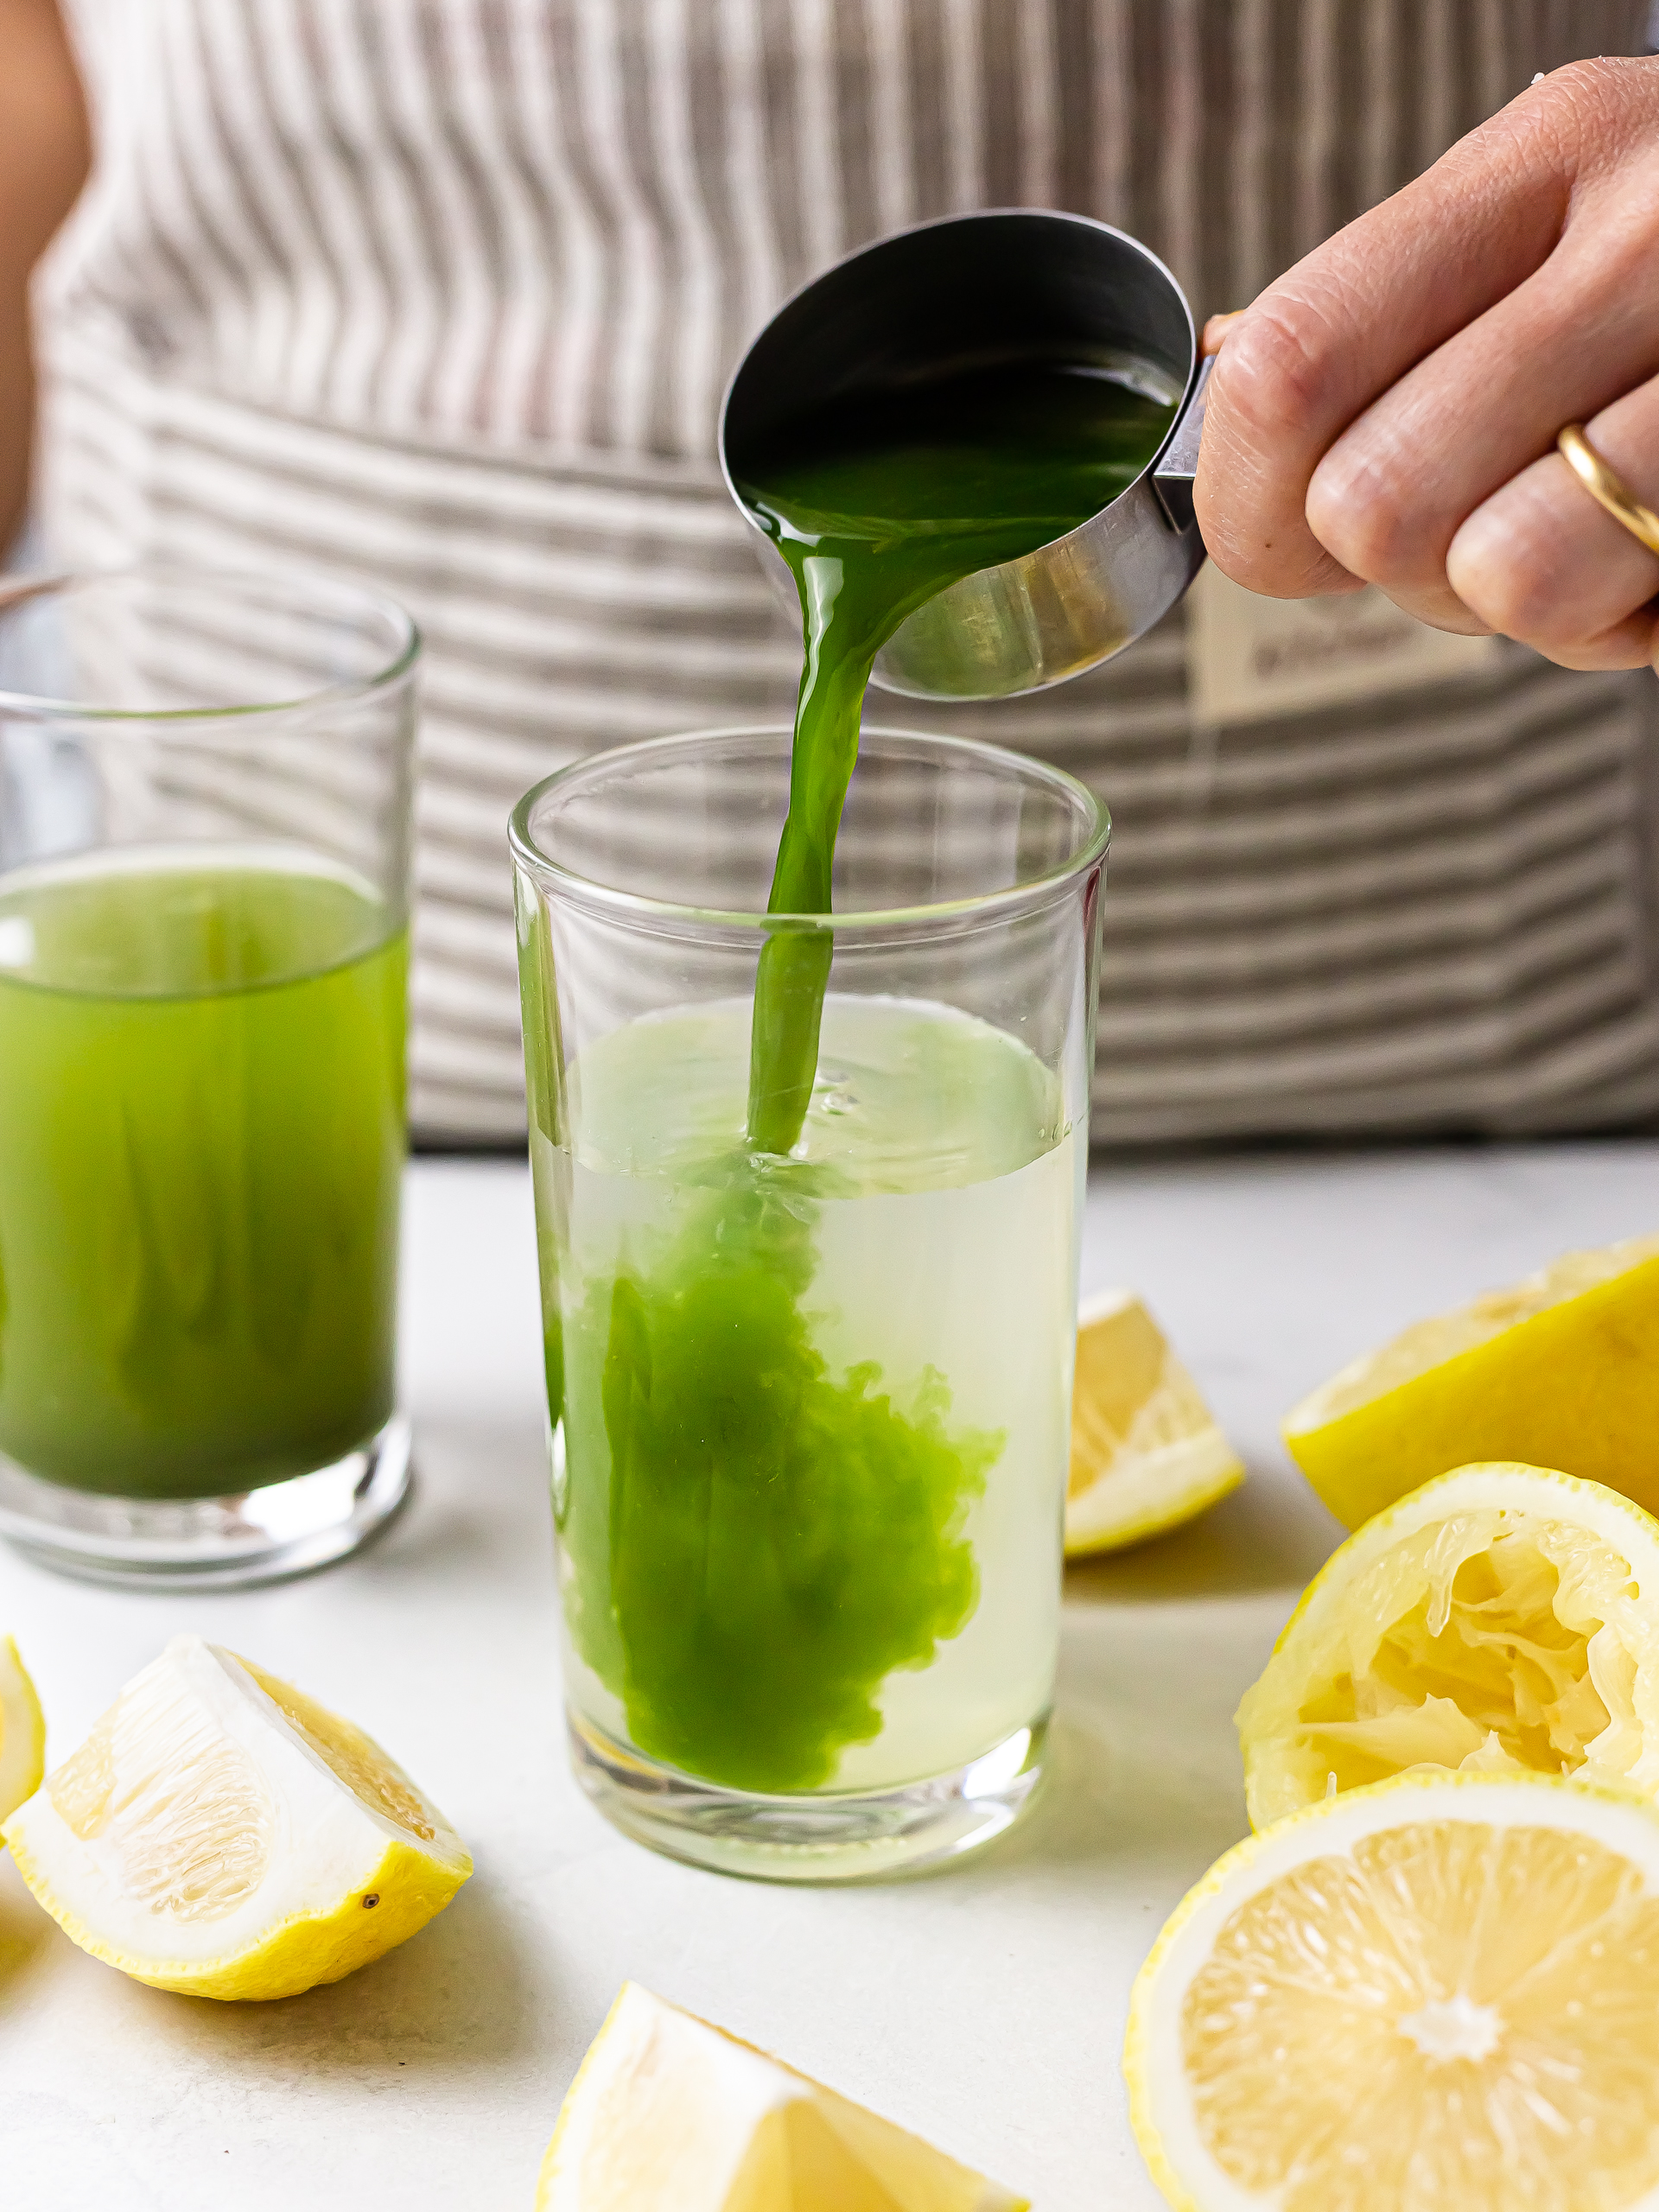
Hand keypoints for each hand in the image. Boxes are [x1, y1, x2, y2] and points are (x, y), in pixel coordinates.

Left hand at [1194, 57, 1658, 671]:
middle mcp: (1647, 234)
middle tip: (1483, 523)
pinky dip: (1621, 636)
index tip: (1291, 527)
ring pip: (1506, 581)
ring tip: (1590, 537)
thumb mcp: (1555, 224)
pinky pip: (1625, 625)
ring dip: (1523, 612)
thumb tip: (1219, 396)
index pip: (1289, 365)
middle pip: (1377, 505)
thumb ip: (1389, 312)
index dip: (1252, 499)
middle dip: (1404, 570)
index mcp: (1542, 164)